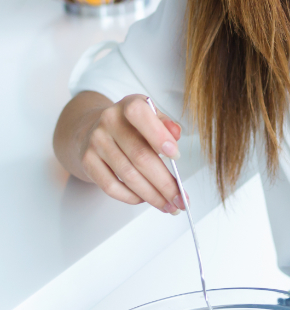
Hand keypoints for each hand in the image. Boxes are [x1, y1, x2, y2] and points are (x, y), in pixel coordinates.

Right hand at [78, 93, 184, 213]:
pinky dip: (131, 197)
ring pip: (128, 175)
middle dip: (164, 182)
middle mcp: (109, 120)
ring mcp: (96, 141)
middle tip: (180, 198)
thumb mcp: (150, 116)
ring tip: (168, 204)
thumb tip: (176, 134)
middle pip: (140, 155)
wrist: (91, 129)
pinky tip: (144, 199)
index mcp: (129, 105)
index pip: (140, 115)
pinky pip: (110, 186)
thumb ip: (165, 124)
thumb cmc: (129, 126)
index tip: (176, 155)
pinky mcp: (88, 161)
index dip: (159, 136)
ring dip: (152, 195)